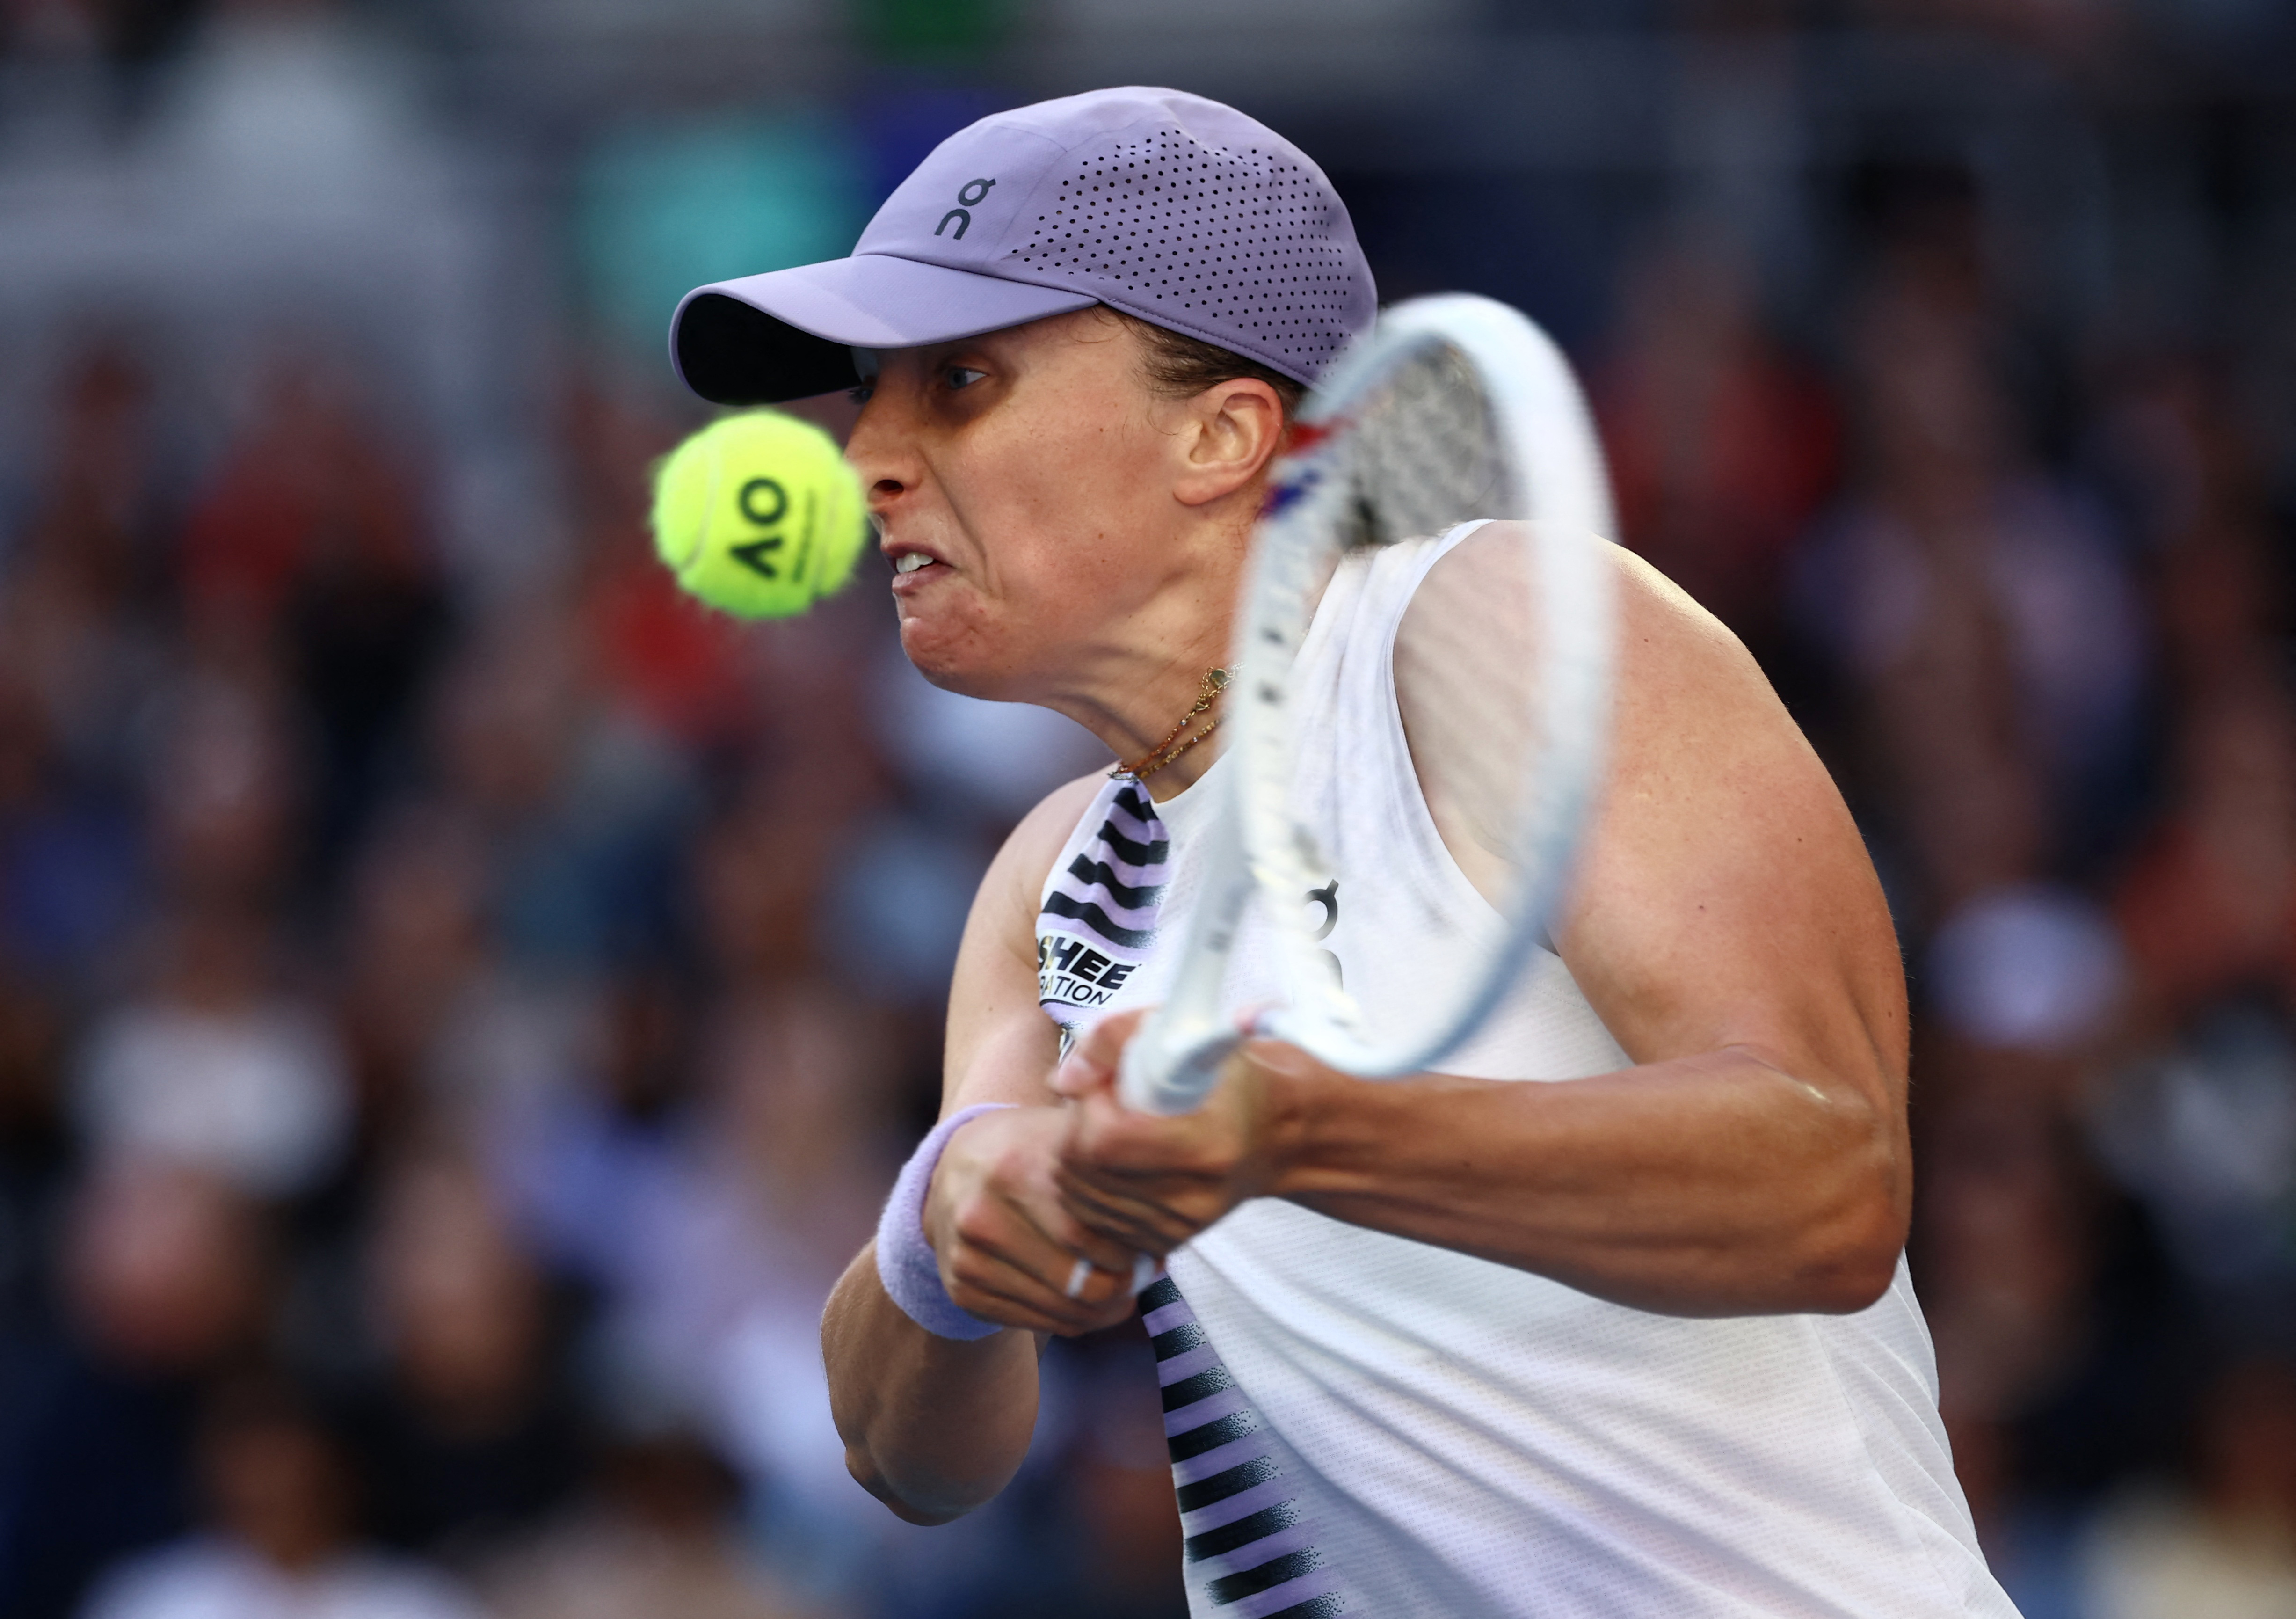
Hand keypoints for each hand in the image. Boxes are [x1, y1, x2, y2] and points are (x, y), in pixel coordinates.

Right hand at [922, 1105, 1142, 1335]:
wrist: (953, 1169)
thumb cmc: (1029, 1151)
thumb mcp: (1065, 1139)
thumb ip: (1110, 1174)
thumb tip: (1161, 1234)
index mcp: (1014, 1169)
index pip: (1088, 1236)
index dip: (1130, 1255)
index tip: (1153, 1253)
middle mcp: (982, 1216)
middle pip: (1077, 1282)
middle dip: (1123, 1287)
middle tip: (1145, 1277)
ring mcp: (967, 1258)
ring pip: (1060, 1311)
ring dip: (1103, 1311)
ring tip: (1123, 1291)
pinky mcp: (961, 1290)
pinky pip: (1036, 1324)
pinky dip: (1071, 1320)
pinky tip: (1084, 1299)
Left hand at [1050, 1008, 1309, 1255]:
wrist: (1274, 1134)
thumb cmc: (1229, 1078)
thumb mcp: (1186, 1034)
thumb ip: (1116, 1038)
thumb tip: (1064, 1080)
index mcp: (1207, 1142)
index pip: (1105, 1140)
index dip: (1089, 1105)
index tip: (1106, 1083)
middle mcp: (1194, 1195)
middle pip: (1084, 1171)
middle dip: (1075, 1129)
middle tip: (1100, 1104)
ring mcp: (1178, 1225)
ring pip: (1079, 1198)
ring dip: (1076, 1159)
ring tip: (1108, 1129)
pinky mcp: (1165, 1242)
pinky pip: (1093, 1220)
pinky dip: (1087, 1189)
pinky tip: (1114, 1162)